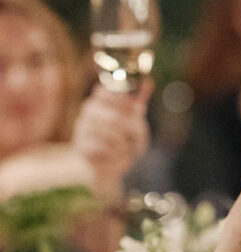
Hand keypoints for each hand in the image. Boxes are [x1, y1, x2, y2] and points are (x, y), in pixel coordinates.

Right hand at [72, 82, 151, 196]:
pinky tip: (115, 157)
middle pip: (115, 117)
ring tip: (124, 149)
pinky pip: (105, 150)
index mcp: (100, 101)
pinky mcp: (81, 147)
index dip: (122, 102)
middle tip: (133, 137)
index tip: (132, 111)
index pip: (105, 91)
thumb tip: (148, 82)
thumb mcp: (136, 125)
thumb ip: (138, 106)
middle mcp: (88, 112)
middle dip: (130, 131)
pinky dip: (116, 156)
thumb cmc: (124, 144)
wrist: (108, 169)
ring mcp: (82, 129)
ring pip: (113, 135)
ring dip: (125, 146)